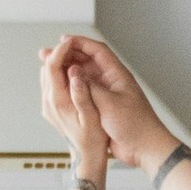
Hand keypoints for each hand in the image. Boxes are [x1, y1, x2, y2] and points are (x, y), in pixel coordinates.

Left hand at [39, 40, 107, 184]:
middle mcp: (49, 103)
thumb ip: (82, 94)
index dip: (60, 50)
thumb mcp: (93, 117)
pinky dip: (59, 75)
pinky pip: (50, 84)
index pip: (52, 67)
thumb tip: (74, 74)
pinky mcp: (49, 108)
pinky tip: (74, 76)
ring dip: (59, 64)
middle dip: (59, 54)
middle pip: (47, 68)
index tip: (70, 42)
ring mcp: (47, 106)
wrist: (87, 156)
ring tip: (77, 59)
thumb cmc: (94, 139)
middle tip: (76, 48)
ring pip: (47, 74)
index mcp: (58, 102)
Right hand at [57, 33, 169, 172]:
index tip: (62, 41)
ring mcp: (106, 93)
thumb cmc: (135, 125)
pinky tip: (58, 87)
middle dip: (67, 55)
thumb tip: (72, 73)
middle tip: (47, 54)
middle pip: (86, 61)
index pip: (97, 50)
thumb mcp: (109, 104)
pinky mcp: (101, 106)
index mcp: (117, 74)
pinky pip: (83, 91)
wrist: (144, 148)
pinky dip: (70, 86)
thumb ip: (89, 88)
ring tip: (47, 68)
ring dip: (66, 70)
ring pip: (82, 76)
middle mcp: (110, 80)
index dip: (79, 43)